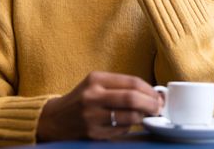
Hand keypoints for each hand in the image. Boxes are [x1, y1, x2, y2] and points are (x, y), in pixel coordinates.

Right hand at [36, 72, 161, 140]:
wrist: (55, 119)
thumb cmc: (82, 99)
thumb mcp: (96, 84)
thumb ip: (121, 85)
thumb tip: (151, 92)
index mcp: (96, 79)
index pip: (132, 82)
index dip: (149, 90)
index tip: (157, 95)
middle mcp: (93, 96)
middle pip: (132, 99)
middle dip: (151, 104)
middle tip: (158, 107)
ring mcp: (92, 116)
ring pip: (130, 117)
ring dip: (143, 117)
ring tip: (145, 115)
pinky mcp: (93, 133)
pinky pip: (121, 130)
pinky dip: (129, 127)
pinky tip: (128, 123)